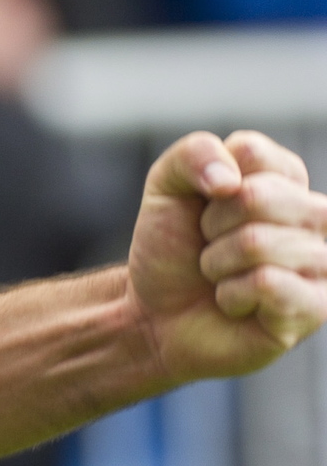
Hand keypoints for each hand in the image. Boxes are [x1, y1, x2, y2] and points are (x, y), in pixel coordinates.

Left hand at [129, 132, 326, 382]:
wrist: (156, 313)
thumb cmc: (172, 248)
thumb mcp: (166, 187)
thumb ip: (194, 154)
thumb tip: (230, 182)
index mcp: (287, 178)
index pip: (250, 151)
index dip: (207, 183)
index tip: (205, 207)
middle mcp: (317, 216)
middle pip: (256, 196)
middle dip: (212, 226)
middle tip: (210, 246)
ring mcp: (323, 261)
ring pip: (258, 242)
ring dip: (216, 264)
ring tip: (221, 276)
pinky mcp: (317, 306)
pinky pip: (266, 283)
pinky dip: (230, 294)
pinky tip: (235, 303)